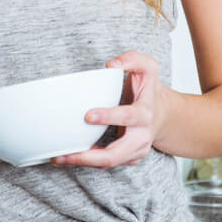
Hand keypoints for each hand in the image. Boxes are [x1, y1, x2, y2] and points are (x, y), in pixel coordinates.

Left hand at [51, 51, 167, 168]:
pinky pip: (107, 163)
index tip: (87, 115)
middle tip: (67, 152)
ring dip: (83, 162)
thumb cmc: (149, 89)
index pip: (129, 116)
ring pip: (109, 162)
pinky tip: (68, 157)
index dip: (109, 116)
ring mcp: (136, 151)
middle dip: (90, 156)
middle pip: (116, 154)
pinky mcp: (129, 159)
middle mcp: (142, 136)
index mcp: (145, 113)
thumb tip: (111, 65)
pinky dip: (87, 162)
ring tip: (59, 158)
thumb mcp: (148, 67)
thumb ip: (132, 59)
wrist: (162, 114)